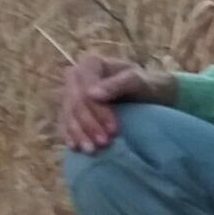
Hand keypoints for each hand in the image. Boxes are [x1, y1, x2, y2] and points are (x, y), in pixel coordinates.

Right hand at [59, 52, 174, 152]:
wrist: (148, 94)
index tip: (114, 130)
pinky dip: (71, 135)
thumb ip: (118, 84)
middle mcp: (76, 76)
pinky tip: (76, 148)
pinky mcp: (70, 108)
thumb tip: (91, 94)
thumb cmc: (146, 85)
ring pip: (68, 115)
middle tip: (104, 143)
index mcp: (91, 63)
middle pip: (75, 104)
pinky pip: (65, 122)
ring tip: (91, 150)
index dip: (98, 112)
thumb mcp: (139, 82)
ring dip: (78, 134)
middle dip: (88, 125)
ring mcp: (71, 92)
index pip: (87, 91)